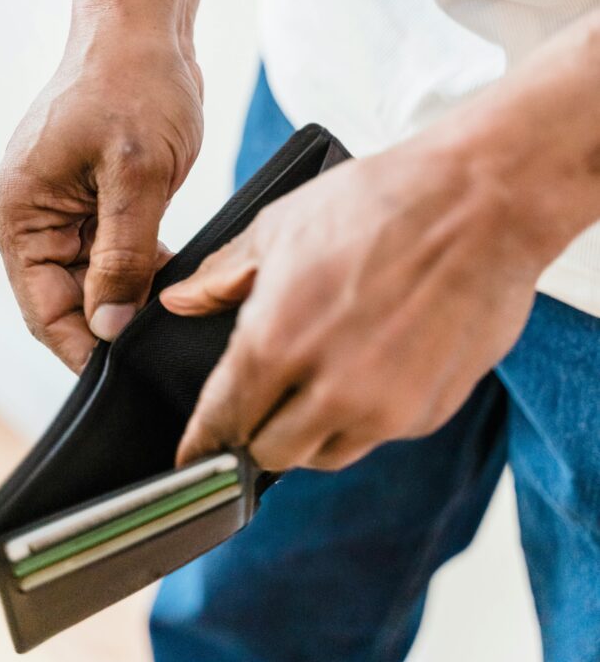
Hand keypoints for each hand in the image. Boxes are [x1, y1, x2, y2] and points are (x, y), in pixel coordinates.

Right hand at [0, 24, 202, 371]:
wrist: (141, 31)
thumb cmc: (134, 85)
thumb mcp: (138, 177)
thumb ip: (124, 258)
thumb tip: (110, 326)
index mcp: (18, 215)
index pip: (46, 312)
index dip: (89, 348)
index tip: (134, 371)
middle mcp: (26, 217)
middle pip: (67, 301)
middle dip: (115, 320)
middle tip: (166, 339)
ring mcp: (55, 209)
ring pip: (91, 280)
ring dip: (131, 292)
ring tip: (174, 305)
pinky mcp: (85, 199)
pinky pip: (107, 253)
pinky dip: (138, 266)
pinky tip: (172, 273)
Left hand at [161, 126, 549, 471]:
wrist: (481, 204)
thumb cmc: (380, 203)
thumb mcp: (283, 225)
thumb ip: (223, 275)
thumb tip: (180, 301)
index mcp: (277, 341)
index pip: (222, 420)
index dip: (201, 442)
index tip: (192, 458)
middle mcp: (329, 390)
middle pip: (269, 454)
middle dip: (255, 434)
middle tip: (261, 403)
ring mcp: (385, 409)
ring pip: (325, 454)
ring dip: (309, 432)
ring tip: (318, 384)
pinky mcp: (429, 412)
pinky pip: (378, 436)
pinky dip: (362, 417)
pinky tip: (370, 370)